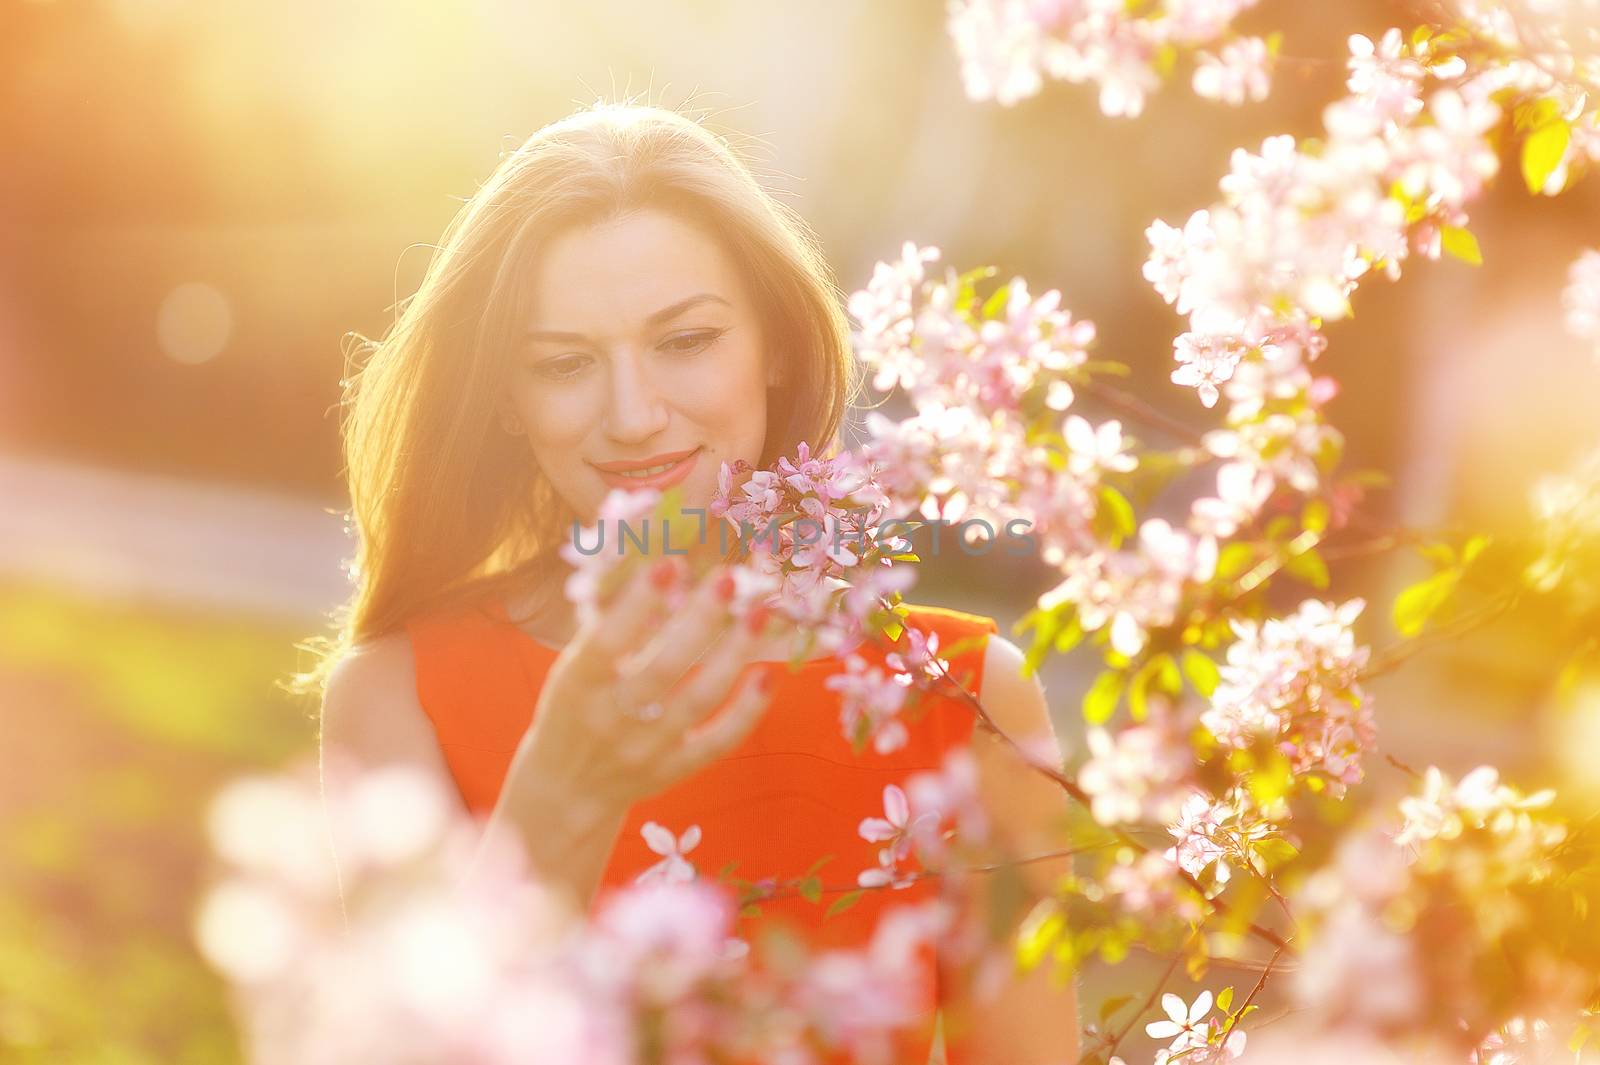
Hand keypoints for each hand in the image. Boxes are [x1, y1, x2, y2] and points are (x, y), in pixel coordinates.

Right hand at [515, 557, 787, 819]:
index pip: (607, 641)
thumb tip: (654, 558)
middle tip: (729, 578)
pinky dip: (746, 710)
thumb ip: (609, 620)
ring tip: (759, 614)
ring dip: (733, 654)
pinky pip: (717, 742)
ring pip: (698, 699)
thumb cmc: (573, 708)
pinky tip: (767, 675)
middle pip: (663, 668)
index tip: (669, 563)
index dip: (637, 603)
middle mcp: (610, 718)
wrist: (567, 789)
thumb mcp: (574, 666)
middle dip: (699, 620)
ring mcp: (645, 749)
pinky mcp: (674, 769)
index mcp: (576, 684)